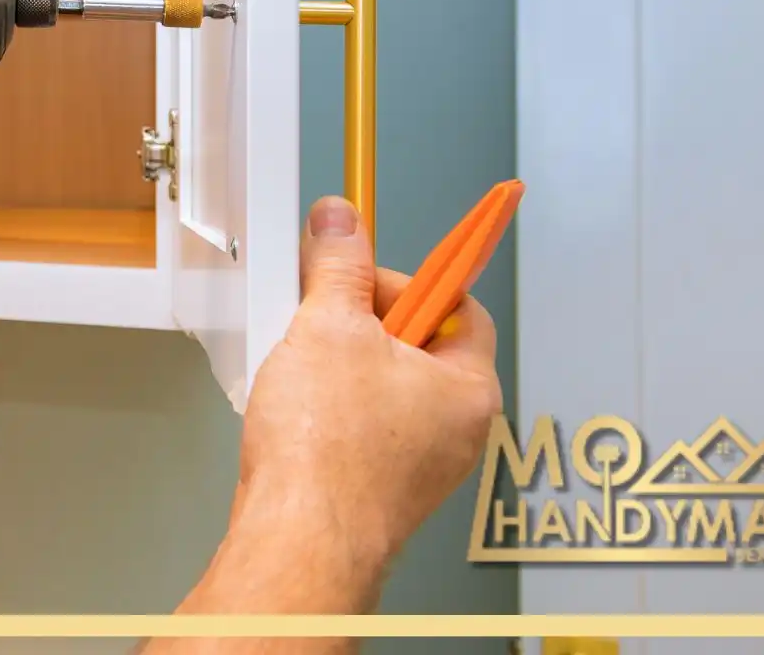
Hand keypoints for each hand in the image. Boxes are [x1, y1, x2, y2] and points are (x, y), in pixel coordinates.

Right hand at [232, 196, 502, 595]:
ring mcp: (418, 464)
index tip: (362, 265)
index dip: (405, 277)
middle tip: (322, 315)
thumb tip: (341, 222)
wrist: (298, 540)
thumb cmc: (328, 454)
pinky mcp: (378, 487)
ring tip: (302, 366)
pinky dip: (328, 408)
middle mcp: (455, 429)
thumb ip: (338, 265)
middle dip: (360, 321)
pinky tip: (295, 409)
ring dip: (339, 365)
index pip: (456, 303)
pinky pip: (360, 426)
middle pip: (415, 342)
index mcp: (468, 386)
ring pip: (382, 384)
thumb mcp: (329, 326)